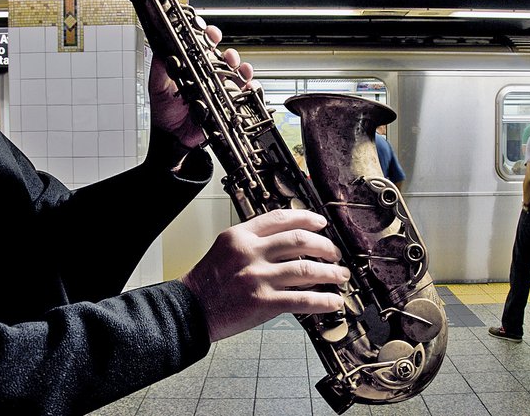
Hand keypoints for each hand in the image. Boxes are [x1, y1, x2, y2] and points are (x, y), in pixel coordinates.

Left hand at [148, 25, 253, 147]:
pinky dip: (250, 89)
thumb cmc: (164, 112)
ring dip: (242, 69)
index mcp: (193, 67)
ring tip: (240, 69)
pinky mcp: (228, 104)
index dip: (207, 37)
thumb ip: (160, 70)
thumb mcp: (158, 88)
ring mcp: (220, 90)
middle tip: (228, 55)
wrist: (172, 136)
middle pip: (225, 59)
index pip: (203, 47)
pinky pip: (244, 95)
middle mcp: (208, 76)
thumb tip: (160, 53)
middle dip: (229, 53)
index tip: (208, 32)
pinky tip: (249, 87)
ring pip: (237, 74)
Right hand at [181, 209, 349, 341]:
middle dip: (325, 246)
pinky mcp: (263, 302)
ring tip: (340, 276)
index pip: (280, 218)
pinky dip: (323, 300)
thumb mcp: (226, 249)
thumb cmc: (207, 283)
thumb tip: (291, 244)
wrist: (189, 310)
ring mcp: (257, 277)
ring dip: (330, 273)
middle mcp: (250, 252)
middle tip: (335, 253)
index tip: (321, 224)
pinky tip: (333, 301)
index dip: (306, 218)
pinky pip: (302, 299)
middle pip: (300, 240)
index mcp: (240, 235)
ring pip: (306, 270)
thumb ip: (254, 242)